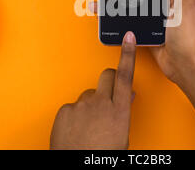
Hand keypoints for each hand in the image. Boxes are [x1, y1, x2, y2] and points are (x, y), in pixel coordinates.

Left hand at [50, 32, 136, 149]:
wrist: (78, 165)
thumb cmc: (101, 155)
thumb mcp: (122, 135)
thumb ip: (123, 111)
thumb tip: (126, 96)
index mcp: (119, 111)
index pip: (125, 75)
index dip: (128, 54)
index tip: (129, 38)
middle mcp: (101, 104)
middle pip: (106, 76)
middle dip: (108, 79)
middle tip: (108, 93)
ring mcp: (81, 106)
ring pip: (89, 95)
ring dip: (91, 104)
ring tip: (89, 124)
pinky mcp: (65, 110)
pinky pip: (73, 106)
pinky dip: (76, 115)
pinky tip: (77, 129)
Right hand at [89, 0, 194, 85]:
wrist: (184, 66)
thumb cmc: (189, 38)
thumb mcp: (186, 6)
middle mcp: (165, 6)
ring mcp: (155, 19)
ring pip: (131, 5)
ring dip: (115, 2)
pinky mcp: (146, 32)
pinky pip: (130, 21)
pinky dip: (117, 18)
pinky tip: (105, 16)